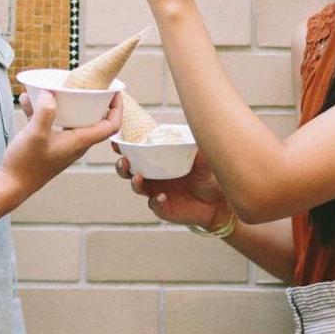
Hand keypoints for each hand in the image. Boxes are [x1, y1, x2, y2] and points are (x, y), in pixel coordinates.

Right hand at [0, 89, 121, 203]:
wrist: (11, 185)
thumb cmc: (26, 164)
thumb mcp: (35, 135)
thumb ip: (44, 113)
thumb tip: (50, 93)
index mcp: (79, 141)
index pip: (110, 125)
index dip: (117, 108)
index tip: (114, 91)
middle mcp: (75, 143)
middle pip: (94, 119)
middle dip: (92, 100)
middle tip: (87, 84)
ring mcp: (62, 144)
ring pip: (71, 119)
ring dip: (64, 103)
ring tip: (54, 87)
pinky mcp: (48, 144)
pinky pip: (51, 122)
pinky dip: (42, 111)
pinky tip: (27, 99)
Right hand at [115, 147, 230, 228]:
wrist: (218, 201)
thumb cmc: (207, 176)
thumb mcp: (203, 158)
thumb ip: (197, 145)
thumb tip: (197, 125)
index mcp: (156, 161)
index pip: (135, 153)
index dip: (123, 148)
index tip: (117, 143)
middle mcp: (152, 177)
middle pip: (127, 171)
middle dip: (121, 166)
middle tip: (125, 161)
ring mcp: (155, 192)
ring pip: (137, 187)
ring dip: (135, 182)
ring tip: (138, 178)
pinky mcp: (163, 208)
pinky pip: (154, 204)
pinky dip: (155, 201)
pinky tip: (162, 197)